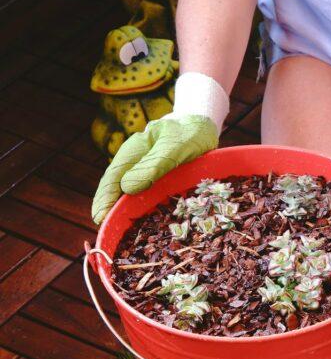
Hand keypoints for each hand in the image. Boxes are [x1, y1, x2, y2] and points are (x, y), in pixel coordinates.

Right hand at [92, 114, 218, 223]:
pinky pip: (147, 196)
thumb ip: (154, 165)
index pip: (112, 179)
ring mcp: (146, 171)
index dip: (105, 200)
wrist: (202, 124)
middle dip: (110, 209)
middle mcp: (135, 163)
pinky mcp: (159, 179)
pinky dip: (142, 210)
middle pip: (116, 189)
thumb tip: (127, 188)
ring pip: (130, 194)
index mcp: (132, 152)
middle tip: (106, 232)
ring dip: (125, 212)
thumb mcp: (175, 147)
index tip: (100, 218)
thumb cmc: (189, 133)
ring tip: (119, 233)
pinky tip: (143, 224)